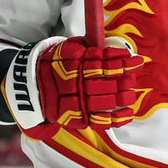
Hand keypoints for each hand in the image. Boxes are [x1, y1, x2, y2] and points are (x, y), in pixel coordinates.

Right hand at [3, 37, 142, 131]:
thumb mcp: (66, 49)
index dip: (120, 62)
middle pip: (103, 83)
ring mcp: (73, 103)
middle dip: (122, 81)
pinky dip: (115, 119)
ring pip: (102, 102)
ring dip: (121, 99)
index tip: (135, 60)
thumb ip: (88, 47)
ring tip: (132, 94)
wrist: (31, 87)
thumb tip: (116, 47)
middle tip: (133, 79)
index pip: (100, 62)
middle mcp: (71, 83)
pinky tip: (128, 114)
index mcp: (71, 64)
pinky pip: (98, 120)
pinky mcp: (75, 118)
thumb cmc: (57, 64)